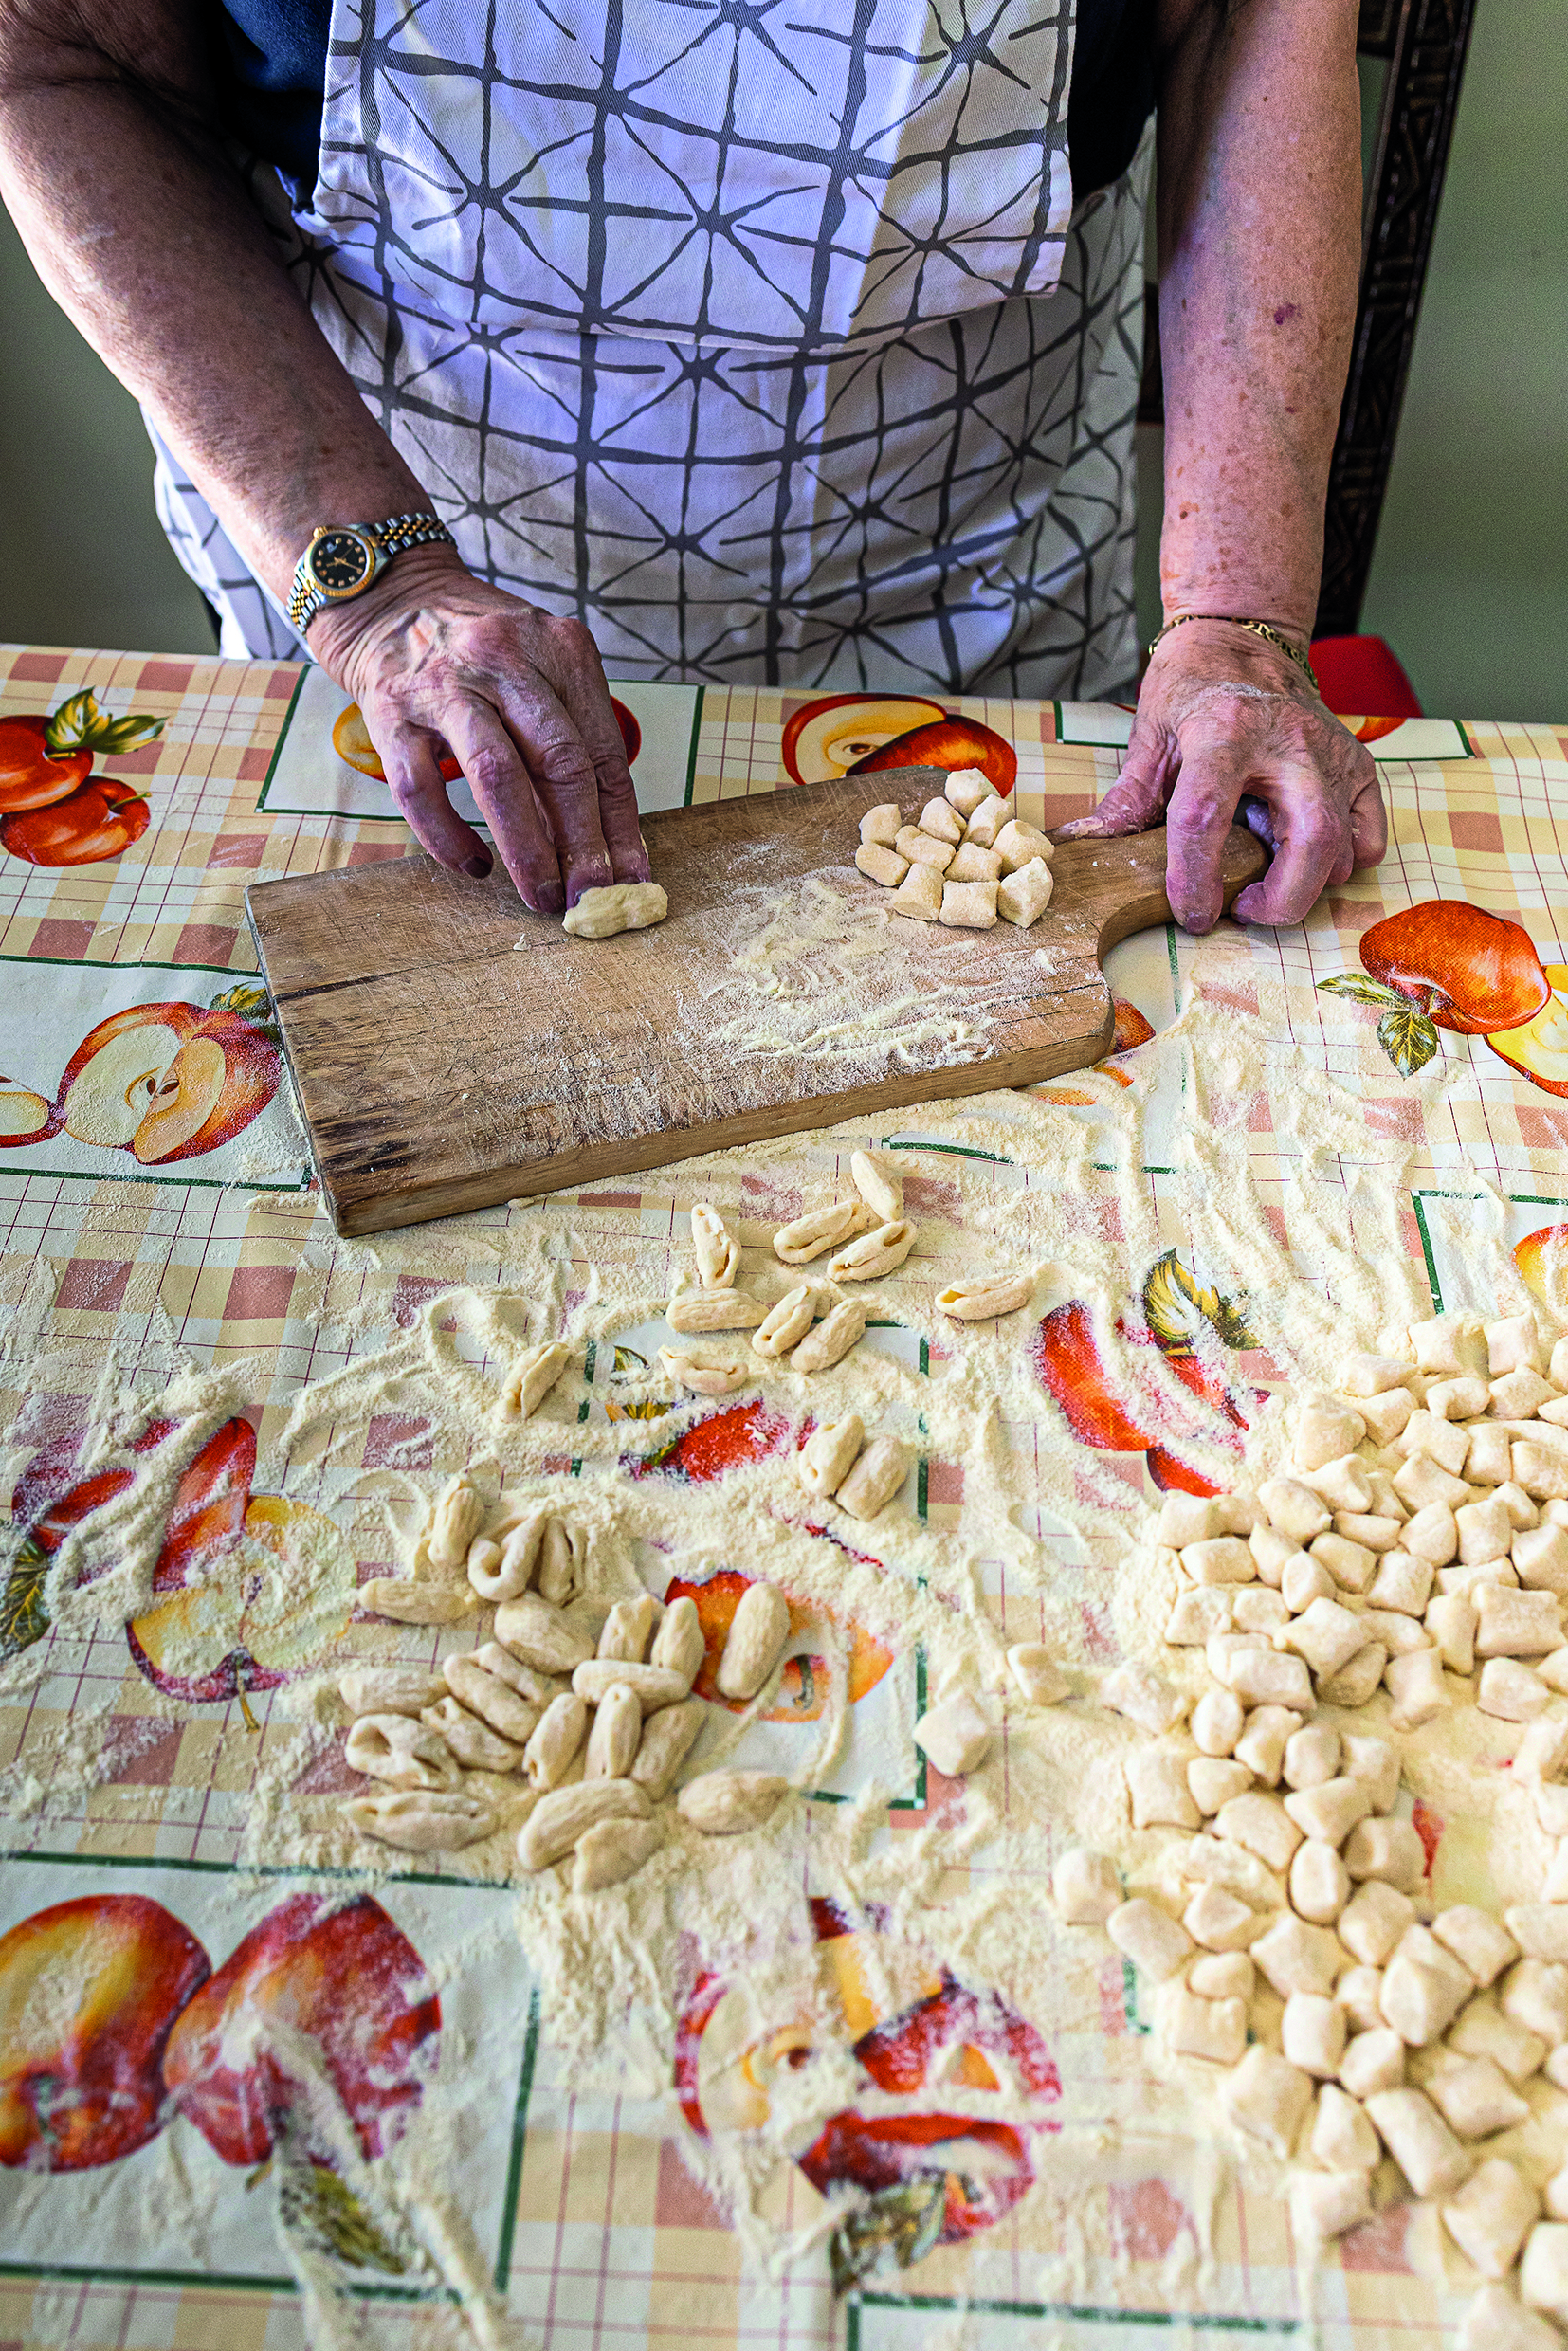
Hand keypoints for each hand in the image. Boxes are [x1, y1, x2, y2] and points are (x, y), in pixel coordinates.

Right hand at [307, 548, 649, 913]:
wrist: (388, 598)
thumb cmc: (477, 650)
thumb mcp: (539, 667)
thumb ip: (571, 735)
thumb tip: (604, 840)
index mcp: (559, 649)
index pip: (604, 752)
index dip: (622, 825)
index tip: (632, 879)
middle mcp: (505, 659)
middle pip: (561, 762)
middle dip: (583, 843)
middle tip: (592, 898)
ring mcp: (445, 685)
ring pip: (498, 775)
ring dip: (527, 847)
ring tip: (544, 896)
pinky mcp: (390, 712)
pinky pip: (422, 789)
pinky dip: (450, 837)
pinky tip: (474, 865)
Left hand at [1057, 620, 1385, 932]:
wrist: (1242, 638)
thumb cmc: (1192, 686)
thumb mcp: (1150, 735)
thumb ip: (1127, 799)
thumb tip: (1085, 844)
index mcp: (1224, 731)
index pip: (1207, 816)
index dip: (1195, 877)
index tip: (1192, 913)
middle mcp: (1290, 741)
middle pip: (1310, 840)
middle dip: (1281, 900)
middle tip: (1242, 911)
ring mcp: (1333, 754)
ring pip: (1342, 846)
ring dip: (1303, 883)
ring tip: (1262, 880)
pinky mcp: (1359, 766)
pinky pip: (1367, 836)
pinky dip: (1341, 864)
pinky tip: (1301, 857)